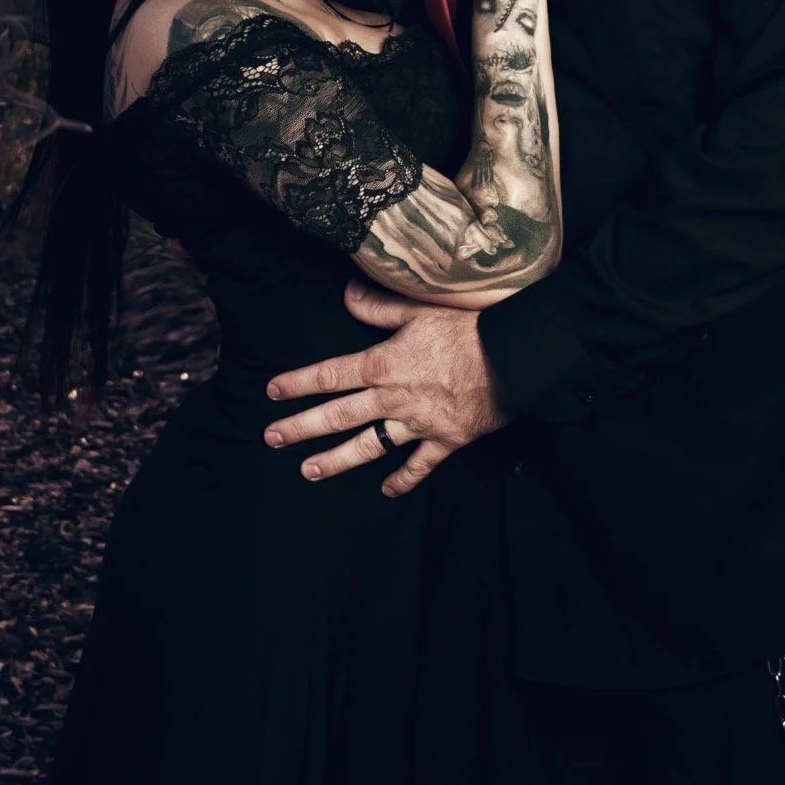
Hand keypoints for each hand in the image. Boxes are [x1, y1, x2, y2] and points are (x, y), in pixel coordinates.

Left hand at [263, 279, 509, 496]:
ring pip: (368, 446)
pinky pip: (418, 466)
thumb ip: (377, 307)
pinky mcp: (444, 440)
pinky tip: (386, 491)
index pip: (330, 375)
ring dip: (336, 460)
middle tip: (272, 438)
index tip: (271, 392)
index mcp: (383, 364)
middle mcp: (392, 398)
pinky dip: (402, 480)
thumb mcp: (418, 310)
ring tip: (308, 471)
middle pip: (338, 415)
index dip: (298, 384)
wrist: (513, 358)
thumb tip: (345, 294)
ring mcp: (417, 423)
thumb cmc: (468, 329)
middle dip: (301, 428)